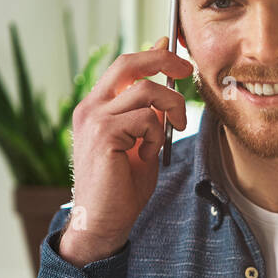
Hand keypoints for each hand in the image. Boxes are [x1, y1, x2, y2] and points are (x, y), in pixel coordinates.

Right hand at [59, 40, 192, 266]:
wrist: (103, 222)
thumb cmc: (122, 187)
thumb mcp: (141, 142)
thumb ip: (149, 113)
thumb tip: (166, 81)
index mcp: (96, 108)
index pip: (123, 66)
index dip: (152, 55)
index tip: (176, 56)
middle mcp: (90, 108)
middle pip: (128, 63)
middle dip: (163, 61)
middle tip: (187, 71)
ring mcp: (94, 119)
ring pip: (147, 91)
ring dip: (170, 111)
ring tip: (168, 136)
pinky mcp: (103, 133)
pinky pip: (147, 118)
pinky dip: (157, 136)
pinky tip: (147, 155)